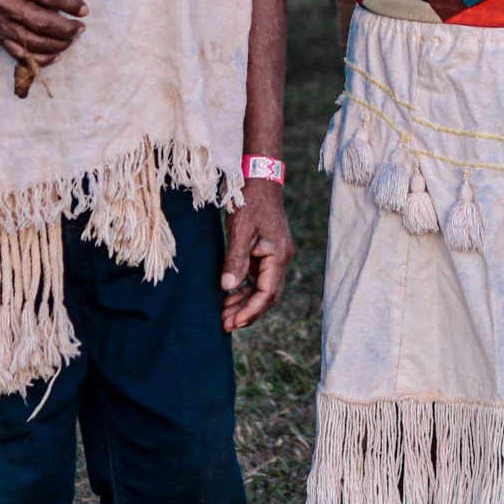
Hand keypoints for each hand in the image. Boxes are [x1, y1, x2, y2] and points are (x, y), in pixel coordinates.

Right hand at [0, 0, 86, 68]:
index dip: (71, 5)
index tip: (85, 9)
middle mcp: (5, 3)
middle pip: (45, 23)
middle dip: (69, 29)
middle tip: (81, 27)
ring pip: (35, 42)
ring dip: (60, 44)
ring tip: (72, 38)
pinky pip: (21, 54)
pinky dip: (41, 58)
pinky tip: (56, 55)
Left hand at [220, 178, 292, 330]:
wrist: (260, 179)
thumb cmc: (250, 201)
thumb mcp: (240, 230)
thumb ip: (235, 259)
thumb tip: (228, 287)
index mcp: (278, 256)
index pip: (267, 293)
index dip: (251, 310)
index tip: (233, 322)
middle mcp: (280, 259)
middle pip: (267, 296)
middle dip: (247, 312)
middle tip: (225, 325)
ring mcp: (274, 256)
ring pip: (262, 289)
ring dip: (245, 303)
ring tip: (224, 315)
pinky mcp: (265, 252)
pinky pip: (257, 278)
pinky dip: (245, 290)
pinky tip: (229, 296)